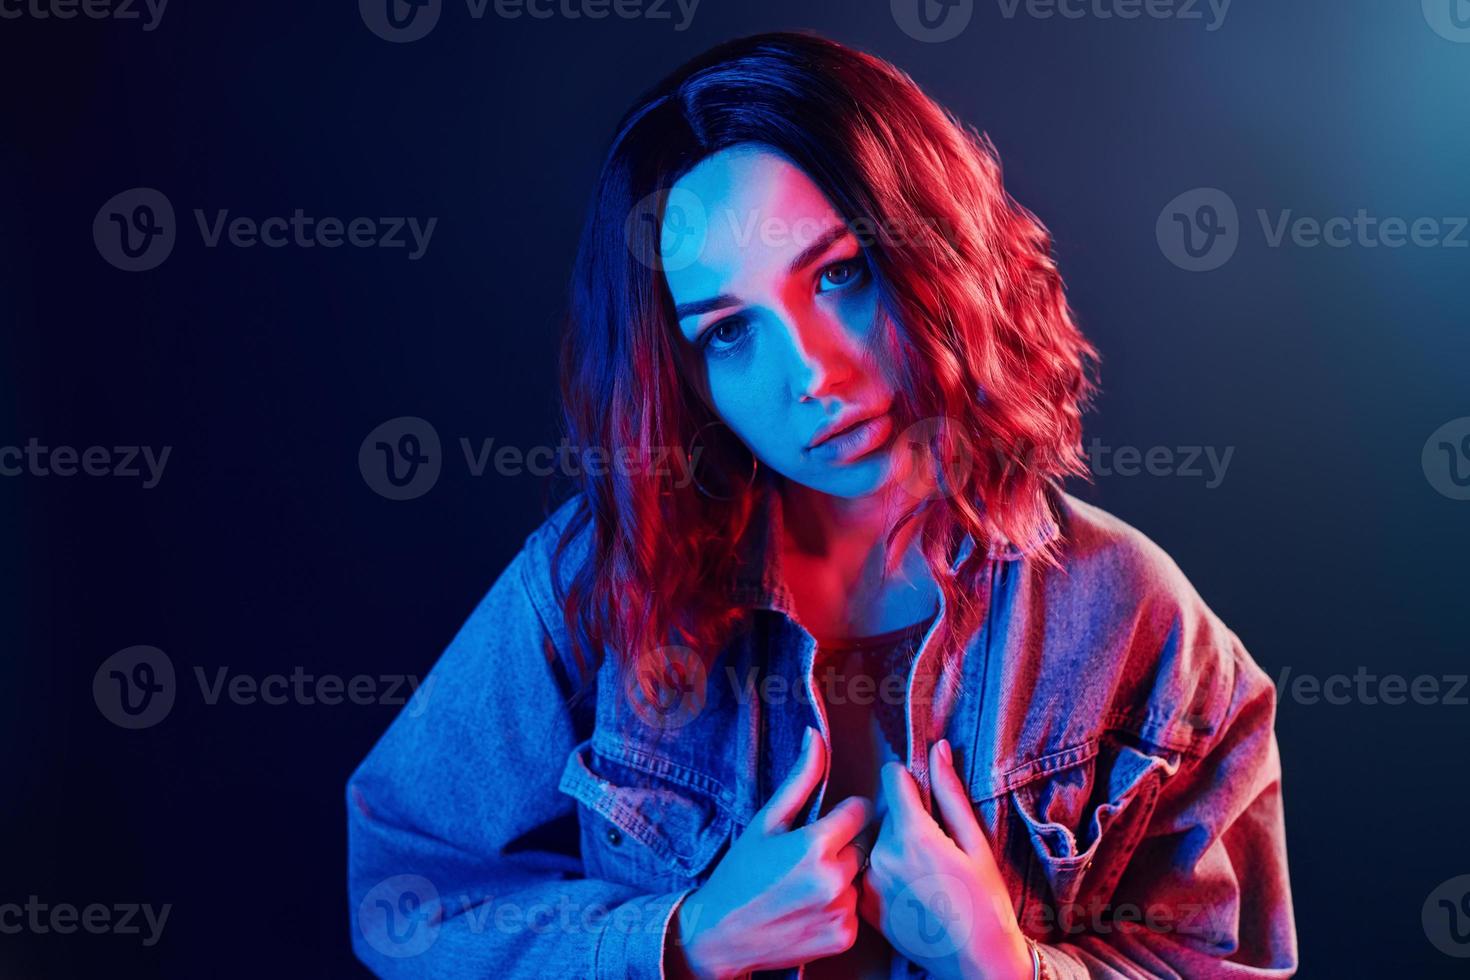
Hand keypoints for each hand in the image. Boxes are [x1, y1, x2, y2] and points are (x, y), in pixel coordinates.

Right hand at [665, 726, 873, 978]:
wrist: (721, 935)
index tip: (824, 825)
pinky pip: (855, 911)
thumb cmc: (741, 873)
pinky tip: (810, 909)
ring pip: (860, 879)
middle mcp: (834, 880)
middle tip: (810, 858)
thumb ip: (800, 779)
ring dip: (843, 878)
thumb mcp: (766, 821)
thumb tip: (816, 735)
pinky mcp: (844, 938)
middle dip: (844, 846)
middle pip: (864, 845)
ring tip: (807, 886)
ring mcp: (841, 912)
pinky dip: (839, 908)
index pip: (861, 811)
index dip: (844, 814)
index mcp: (815, 845)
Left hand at [856, 739, 1032, 979]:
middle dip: (905, 817)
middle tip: (934, 846)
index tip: (920, 791)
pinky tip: (911, 889)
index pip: (891, 777)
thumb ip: (950, 792)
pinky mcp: (865, 905)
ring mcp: (869, 883)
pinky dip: (885, 871)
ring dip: (893, 844)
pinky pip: (869, 869)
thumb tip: (938, 748)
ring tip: (924, 872)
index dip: (909, 780)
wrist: (976, 962)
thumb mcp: (976, 842)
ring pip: (875, 840)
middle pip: (884, 811)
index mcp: (911, 834)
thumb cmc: (985, 901)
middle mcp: (881, 855)